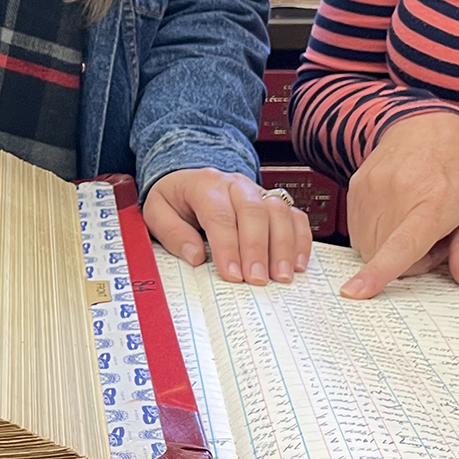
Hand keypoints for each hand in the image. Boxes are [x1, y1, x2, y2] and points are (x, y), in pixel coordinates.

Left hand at [144, 169, 312, 285]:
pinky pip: (295, 217)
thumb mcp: (157, 211)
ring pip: (279, 212)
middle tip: (257, 279)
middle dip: (258, 248)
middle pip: (254, 211)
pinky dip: (301, 240)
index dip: (228, 246)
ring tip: (281, 276)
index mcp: (205, 184)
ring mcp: (259, 192)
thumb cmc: (176, 199)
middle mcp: (236, 185)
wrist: (190, 179)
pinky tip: (298, 264)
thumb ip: (172, 232)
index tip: (232, 274)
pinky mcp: (274, 204)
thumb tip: (195, 256)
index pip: (220, 214)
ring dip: (283, 246)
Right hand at [340, 110, 458, 298]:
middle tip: (431, 239)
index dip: (380, 271)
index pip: (403, 245)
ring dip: (388, 248)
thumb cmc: (458, 170)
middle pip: (385, 255)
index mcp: (433, 203)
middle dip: (407, 262)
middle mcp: (397, 193)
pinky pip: (357, 231)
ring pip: (368, 246)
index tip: (356, 291)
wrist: (428, 127)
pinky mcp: (356, 186)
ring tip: (412, 224)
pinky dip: (376, 234)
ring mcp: (372, 188)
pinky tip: (396, 215)